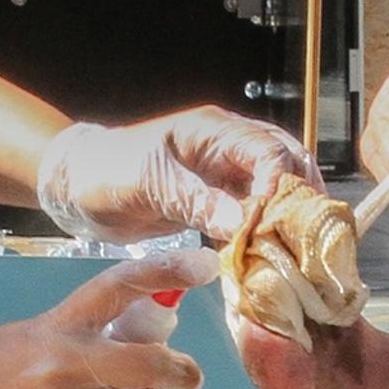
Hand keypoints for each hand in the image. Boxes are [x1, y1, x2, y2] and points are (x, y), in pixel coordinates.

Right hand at [0, 254, 211, 388]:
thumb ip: (73, 335)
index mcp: (56, 327)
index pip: (118, 287)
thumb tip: (131, 337)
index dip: (165, 272)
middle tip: (183, 381)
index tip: (204, 265)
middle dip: (181, 375)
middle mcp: (66, 366)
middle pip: (153, 365)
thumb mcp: (23, 338)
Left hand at [38, 110, 316, 244]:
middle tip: (310, 238)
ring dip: (286, 218)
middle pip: (285, 165)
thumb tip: (242, 221)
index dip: (280, 184)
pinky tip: (269, 257)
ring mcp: (224, 175)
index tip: (275, 222)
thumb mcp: (147, 183)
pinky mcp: (215, 201)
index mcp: (214, 131)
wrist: (77, 187)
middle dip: (300, 198)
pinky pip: (251, 214)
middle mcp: (227, 149)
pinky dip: (262, 233)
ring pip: (273, 191)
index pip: (267, 150)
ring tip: (298, 251)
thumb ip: (194, 199)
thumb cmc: (106, 172)